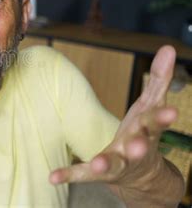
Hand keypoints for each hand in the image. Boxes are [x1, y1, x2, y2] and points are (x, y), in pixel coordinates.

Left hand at [49, 46, 180, 196]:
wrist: (141, 174)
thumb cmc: (143, 132)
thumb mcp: (151, 105)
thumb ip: (159, 78)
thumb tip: (169, 48)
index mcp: (146, 131)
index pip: (155, 122)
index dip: (162, 117)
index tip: (172, 112)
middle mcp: (134, 149)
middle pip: (139, 147)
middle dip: (139, 145)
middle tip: (138, 144)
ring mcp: (117, 163)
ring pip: (113, 164)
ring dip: (106, 163)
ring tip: (98, 164)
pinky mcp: (98, 173)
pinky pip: (83, 174)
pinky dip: (69, 174)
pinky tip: (52, 176)